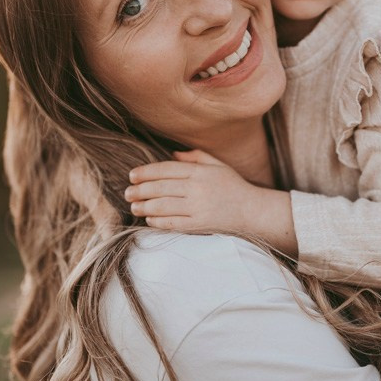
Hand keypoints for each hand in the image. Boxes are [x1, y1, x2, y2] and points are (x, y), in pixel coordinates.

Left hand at [124, 150, 259, 234]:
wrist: (252, 211)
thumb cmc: (233, 186)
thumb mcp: (217, 165)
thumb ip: (195, 157)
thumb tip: (172, 155)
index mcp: (200, 172)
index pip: (166, 169)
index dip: (146, 172)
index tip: (132, 175)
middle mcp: (198, 188)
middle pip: (160, 188)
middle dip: (140, 190)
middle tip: (127, 192)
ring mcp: (198, 207)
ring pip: (163, 206)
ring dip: (144, 206)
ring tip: (134, 206)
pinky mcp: (200, 224)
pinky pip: (173, 223)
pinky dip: (158, 221)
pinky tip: (149, 219)